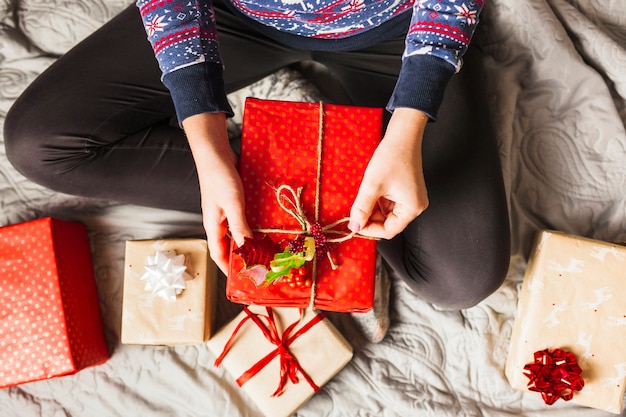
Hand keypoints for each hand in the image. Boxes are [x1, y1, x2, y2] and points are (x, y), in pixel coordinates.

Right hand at [183, 112, 251, 273]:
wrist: (215, 152)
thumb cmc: (219, 177)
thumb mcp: (232, 203)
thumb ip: (239, 226)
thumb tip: (246, 250)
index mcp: (213, 226)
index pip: (219, 255)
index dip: (230, 269)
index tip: (243, 281)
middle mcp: (219, 223)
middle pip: (230, 247)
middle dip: (243, 259)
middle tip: (261, 268)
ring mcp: (226, 213)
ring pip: (238, 234)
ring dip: (250, 243)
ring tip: (267, 253)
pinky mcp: (234, 203)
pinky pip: (244, 221)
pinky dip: (253, 227)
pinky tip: (266, 229)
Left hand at [349, 108, 428, 238]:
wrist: (402, 135)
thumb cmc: (392, 157)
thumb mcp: (372, 185)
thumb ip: (362, 208)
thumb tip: (354, 226)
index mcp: (412, 208)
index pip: (389, 231)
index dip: (370, 230)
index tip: (354, 224)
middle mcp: (415, 206)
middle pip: (389, 223)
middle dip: (371, 219)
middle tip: (355, 213)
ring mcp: (411, 199)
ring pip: (387, 214)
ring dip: (373, 210)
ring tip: (363, 198)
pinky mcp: (405, 192)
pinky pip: (389, 204)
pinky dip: (377, 202)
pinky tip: (370, 192)